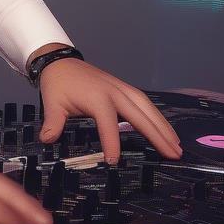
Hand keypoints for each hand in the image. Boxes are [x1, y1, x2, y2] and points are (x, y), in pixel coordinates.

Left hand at [38, 59, 182, 162]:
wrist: (61, 62)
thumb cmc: (58, 85)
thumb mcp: (53, 103)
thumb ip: (53, 122)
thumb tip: (47, 139)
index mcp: (97, 97)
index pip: (107, 123)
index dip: (111, 142)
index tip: (114, 161)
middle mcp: (114, 92)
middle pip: (140, 114)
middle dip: (157, 134)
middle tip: (173, 154)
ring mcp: (122, 88)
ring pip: (147, 108)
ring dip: (163, 126)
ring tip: (176, 145)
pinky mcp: (124, 88)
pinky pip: (145, 103)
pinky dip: (157, 116)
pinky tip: (166, 130)